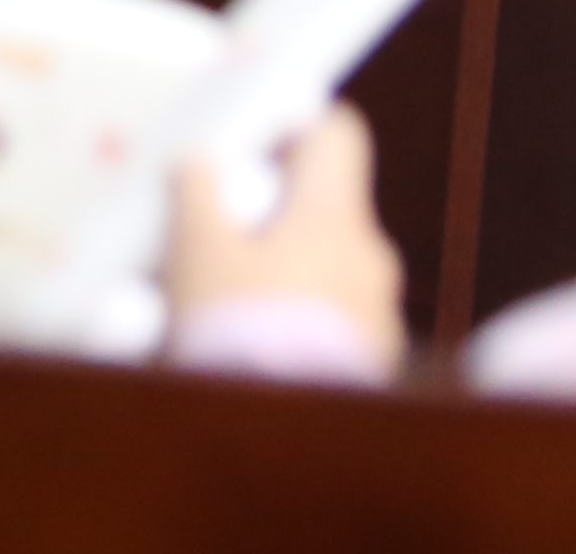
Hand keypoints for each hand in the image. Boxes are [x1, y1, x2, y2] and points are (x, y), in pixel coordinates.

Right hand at [163, 108, 402, 366]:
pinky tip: (246, 353)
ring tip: (216, 308)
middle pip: (322, 208)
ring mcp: (377, 316)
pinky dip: (292, 327)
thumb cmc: (237, 335)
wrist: (281, 446)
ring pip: (324, 271)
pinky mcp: (371, 368)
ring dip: (277, 277)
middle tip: (211, 239)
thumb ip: (198, 196)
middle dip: (268, 217)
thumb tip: (201, 163)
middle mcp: (371, 257)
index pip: (337, 134)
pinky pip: (329, 326)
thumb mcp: (197, 255)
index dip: (293, 130)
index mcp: (336, 214)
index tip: (247, 149)